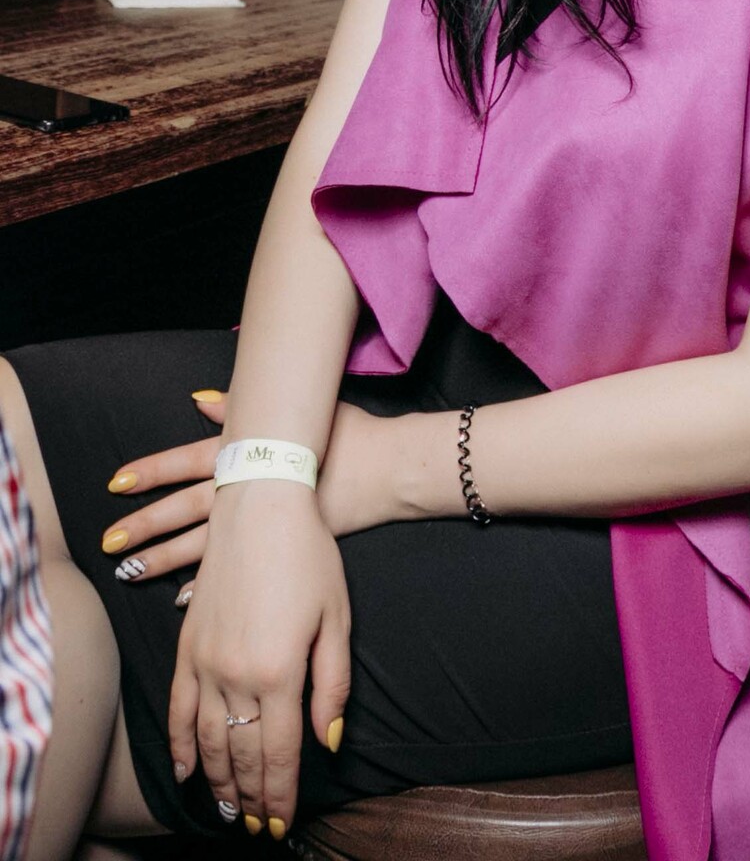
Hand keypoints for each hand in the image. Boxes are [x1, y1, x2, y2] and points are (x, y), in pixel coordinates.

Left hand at [103, 393, 403, 597]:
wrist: (390, 472)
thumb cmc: (351, 435)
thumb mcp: (301, 413)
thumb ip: (242, 409)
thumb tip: (201, 398)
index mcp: (250, 456)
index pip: (187, 463)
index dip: (151, 472)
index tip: (116, 482)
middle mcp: (250, 495)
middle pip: (186, 512)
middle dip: (145, 528)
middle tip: (109, 544)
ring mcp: (264, 528)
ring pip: (203, 548)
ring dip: (164, 560)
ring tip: (131, 573)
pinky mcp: (280, 554)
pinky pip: (235, 576)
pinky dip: (205, 588)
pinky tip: (180, 600)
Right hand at [169, 481, 349, 836]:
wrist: (262, 503)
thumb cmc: (310, 556)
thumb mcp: (336, 618)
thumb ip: (333, 685)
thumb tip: (327, 741)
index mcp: (278, 670)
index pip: (277, 754)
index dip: (281, 795)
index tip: (282, 825)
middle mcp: (236, 673)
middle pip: (240, 755)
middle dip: (251, 797)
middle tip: (258, 827)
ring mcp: (205, 660)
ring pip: (207, 739)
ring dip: (217, 781)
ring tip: (229, 809)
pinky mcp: (187, 644)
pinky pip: (179, 707)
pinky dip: (179, 744)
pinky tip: (184, 770)